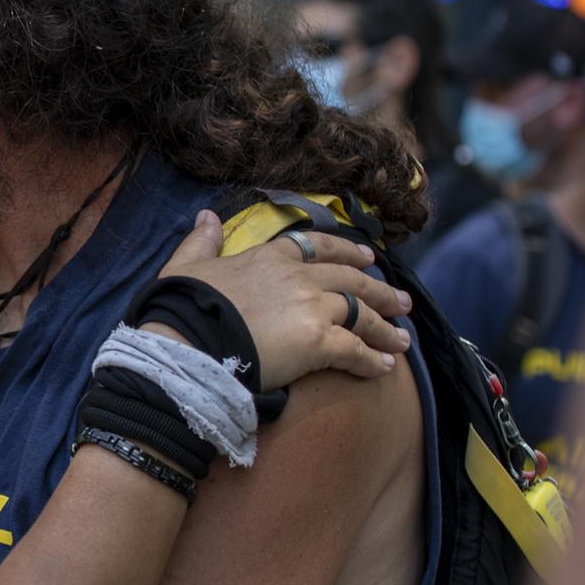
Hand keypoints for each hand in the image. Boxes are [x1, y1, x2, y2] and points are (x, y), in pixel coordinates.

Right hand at [158, 210, 410, 389]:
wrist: (189, 341)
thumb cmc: (183, 305)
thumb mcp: (186, 264)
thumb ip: (202, 241)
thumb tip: (208, 216)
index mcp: (270, 257)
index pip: (316, 247)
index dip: (345, 252)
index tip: (367, 258)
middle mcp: (299, 278)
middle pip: (351, 280)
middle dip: (380, 290)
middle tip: (401, 301)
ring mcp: (312, 308)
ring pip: (361, 313)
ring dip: (385, 327)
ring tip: (402, 339)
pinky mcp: (319, 342)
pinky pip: (355, 350)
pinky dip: (372, 359)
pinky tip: (384, 367)